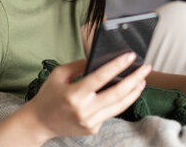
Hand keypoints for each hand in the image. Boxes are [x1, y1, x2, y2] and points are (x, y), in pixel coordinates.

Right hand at [26, 53, 149, 140]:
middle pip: (117, 93)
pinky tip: (127, 93)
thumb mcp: (59, 75)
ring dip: (134, 92)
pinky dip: (120, 102)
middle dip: (135, 79)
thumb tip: (99, 60)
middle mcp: (84, 110)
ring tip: (142, 80)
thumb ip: (79, 65)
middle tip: (146, 68)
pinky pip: (110, 113)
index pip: (101, 77)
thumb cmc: (48, 95)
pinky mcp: (93, 128)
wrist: (39, 123)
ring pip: (119, 106)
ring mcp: (90, 122)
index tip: (130, 56)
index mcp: (74, 94)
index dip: (117, 66)